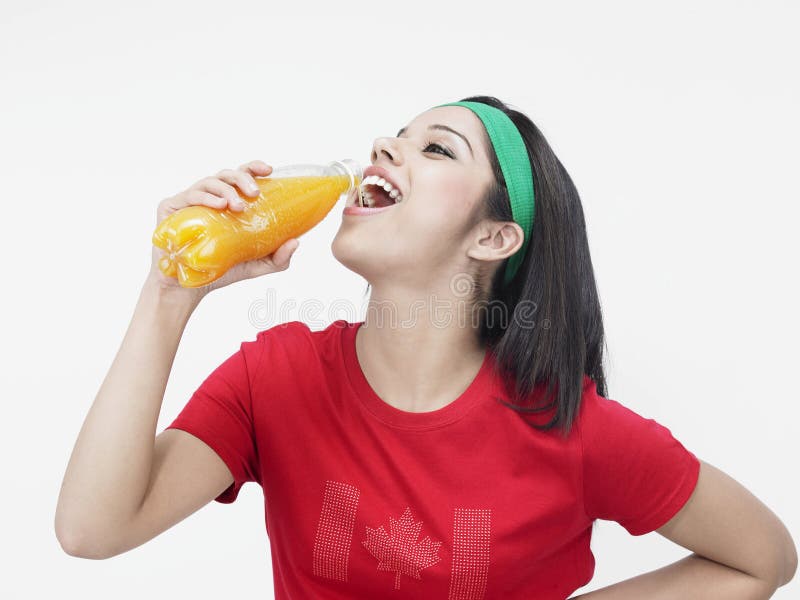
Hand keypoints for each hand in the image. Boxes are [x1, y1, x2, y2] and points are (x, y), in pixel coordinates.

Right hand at [147, 160, 299, 301]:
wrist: (189, 286)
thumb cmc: (222, 270)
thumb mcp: (257, 265)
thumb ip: (278, 258)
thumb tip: (296, 241)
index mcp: (229, 203)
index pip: (241, 176)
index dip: (254, 167)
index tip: (269, 170)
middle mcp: (210, 197)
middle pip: (227, 175)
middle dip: (242, 179)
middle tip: (255, 193)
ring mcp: (189, 201)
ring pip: (209, 182)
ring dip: (226, 190)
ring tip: (238, 206)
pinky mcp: (171, 208)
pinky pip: (189, 195)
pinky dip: (205, 197)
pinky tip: (218, 206)